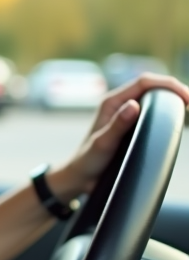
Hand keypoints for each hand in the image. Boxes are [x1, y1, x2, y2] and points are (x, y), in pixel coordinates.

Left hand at [48, 73, 188, 201]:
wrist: (81, 177)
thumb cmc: (88, 160)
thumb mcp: (103, 143)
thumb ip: (117, 125)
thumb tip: (134, 105)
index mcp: (112, 102)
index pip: (145, 82)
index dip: (169, 84)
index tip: (188, 97)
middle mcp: (120, 104)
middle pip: (153, 86)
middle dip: (175, 89)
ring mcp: (126, 113)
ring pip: (155, 98)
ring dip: (173, 99)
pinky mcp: (131, 124)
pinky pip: (154, 111)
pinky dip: (168, 111)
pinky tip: (178, 118)